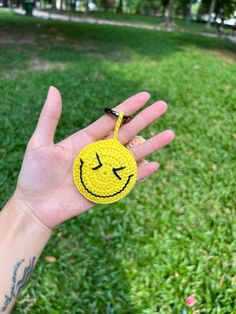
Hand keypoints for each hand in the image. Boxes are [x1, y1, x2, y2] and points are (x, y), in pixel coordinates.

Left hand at [13, 87, 174, 228]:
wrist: (35, 206)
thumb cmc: (34, 174)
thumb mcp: (39, 143)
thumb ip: (49, 117)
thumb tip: (53, 89)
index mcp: (85, 139)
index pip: (111, 120)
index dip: (128, 108)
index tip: (145, 95)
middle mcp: (98, 152)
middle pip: (127, 133)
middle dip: (146, 120)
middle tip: (164, 106)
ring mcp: (104, 170)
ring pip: (132, 155)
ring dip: (151, 145)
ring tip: (170, 134)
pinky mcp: (106, 188)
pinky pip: (128, 180)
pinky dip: (141, 173)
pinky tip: (155, 164)